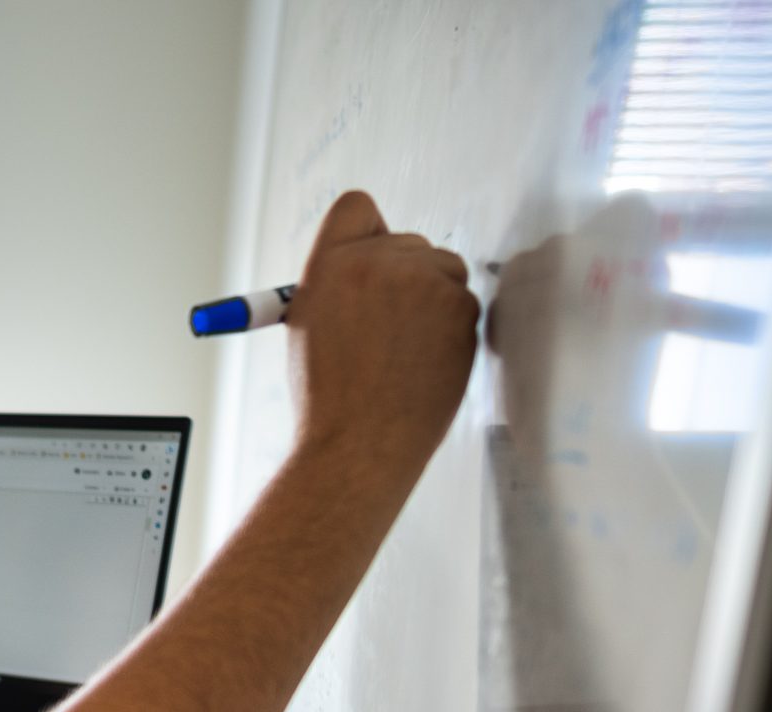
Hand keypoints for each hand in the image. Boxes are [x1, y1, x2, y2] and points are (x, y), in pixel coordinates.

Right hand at [288, 190, 481, 482]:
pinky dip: (449, 327)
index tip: (371, 259)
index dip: (367, 234)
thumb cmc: (328, 396)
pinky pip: (462, 300)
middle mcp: (377, 261)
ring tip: (402, 349)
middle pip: (407, 242)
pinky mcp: (460, 306)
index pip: (356, 207)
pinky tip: (423, 360)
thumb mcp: (310, 324)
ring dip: (431, 299)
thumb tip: (376, 263)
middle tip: (384, 327)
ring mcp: (424, 281)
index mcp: (330, 264)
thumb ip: (340, 282)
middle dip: (403, 275)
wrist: (359, 445)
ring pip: (442, 269)